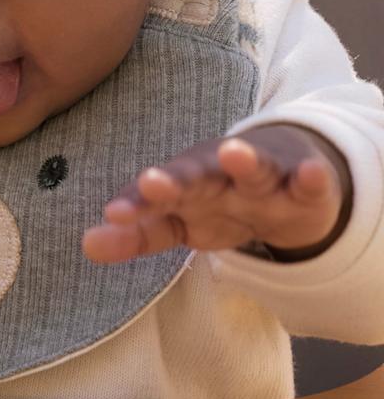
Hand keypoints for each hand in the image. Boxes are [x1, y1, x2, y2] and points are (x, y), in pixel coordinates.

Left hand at [82, 124, 350, 264]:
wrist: (285, 179)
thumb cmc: (220, 201)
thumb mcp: (179, 222)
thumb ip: (136, 235)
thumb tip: (86, 246)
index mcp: (185, 188)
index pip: (156, 200)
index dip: (136, 206)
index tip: (113, 213)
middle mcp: (219, 177)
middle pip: (196, 177)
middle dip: (175, 180)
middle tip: (153, 182)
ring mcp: (263, 179)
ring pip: (252, 170)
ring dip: (243, 160)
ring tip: (235, 152)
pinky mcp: (304, 187)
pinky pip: (309, 182)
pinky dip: (311, 177)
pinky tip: (311, 174)